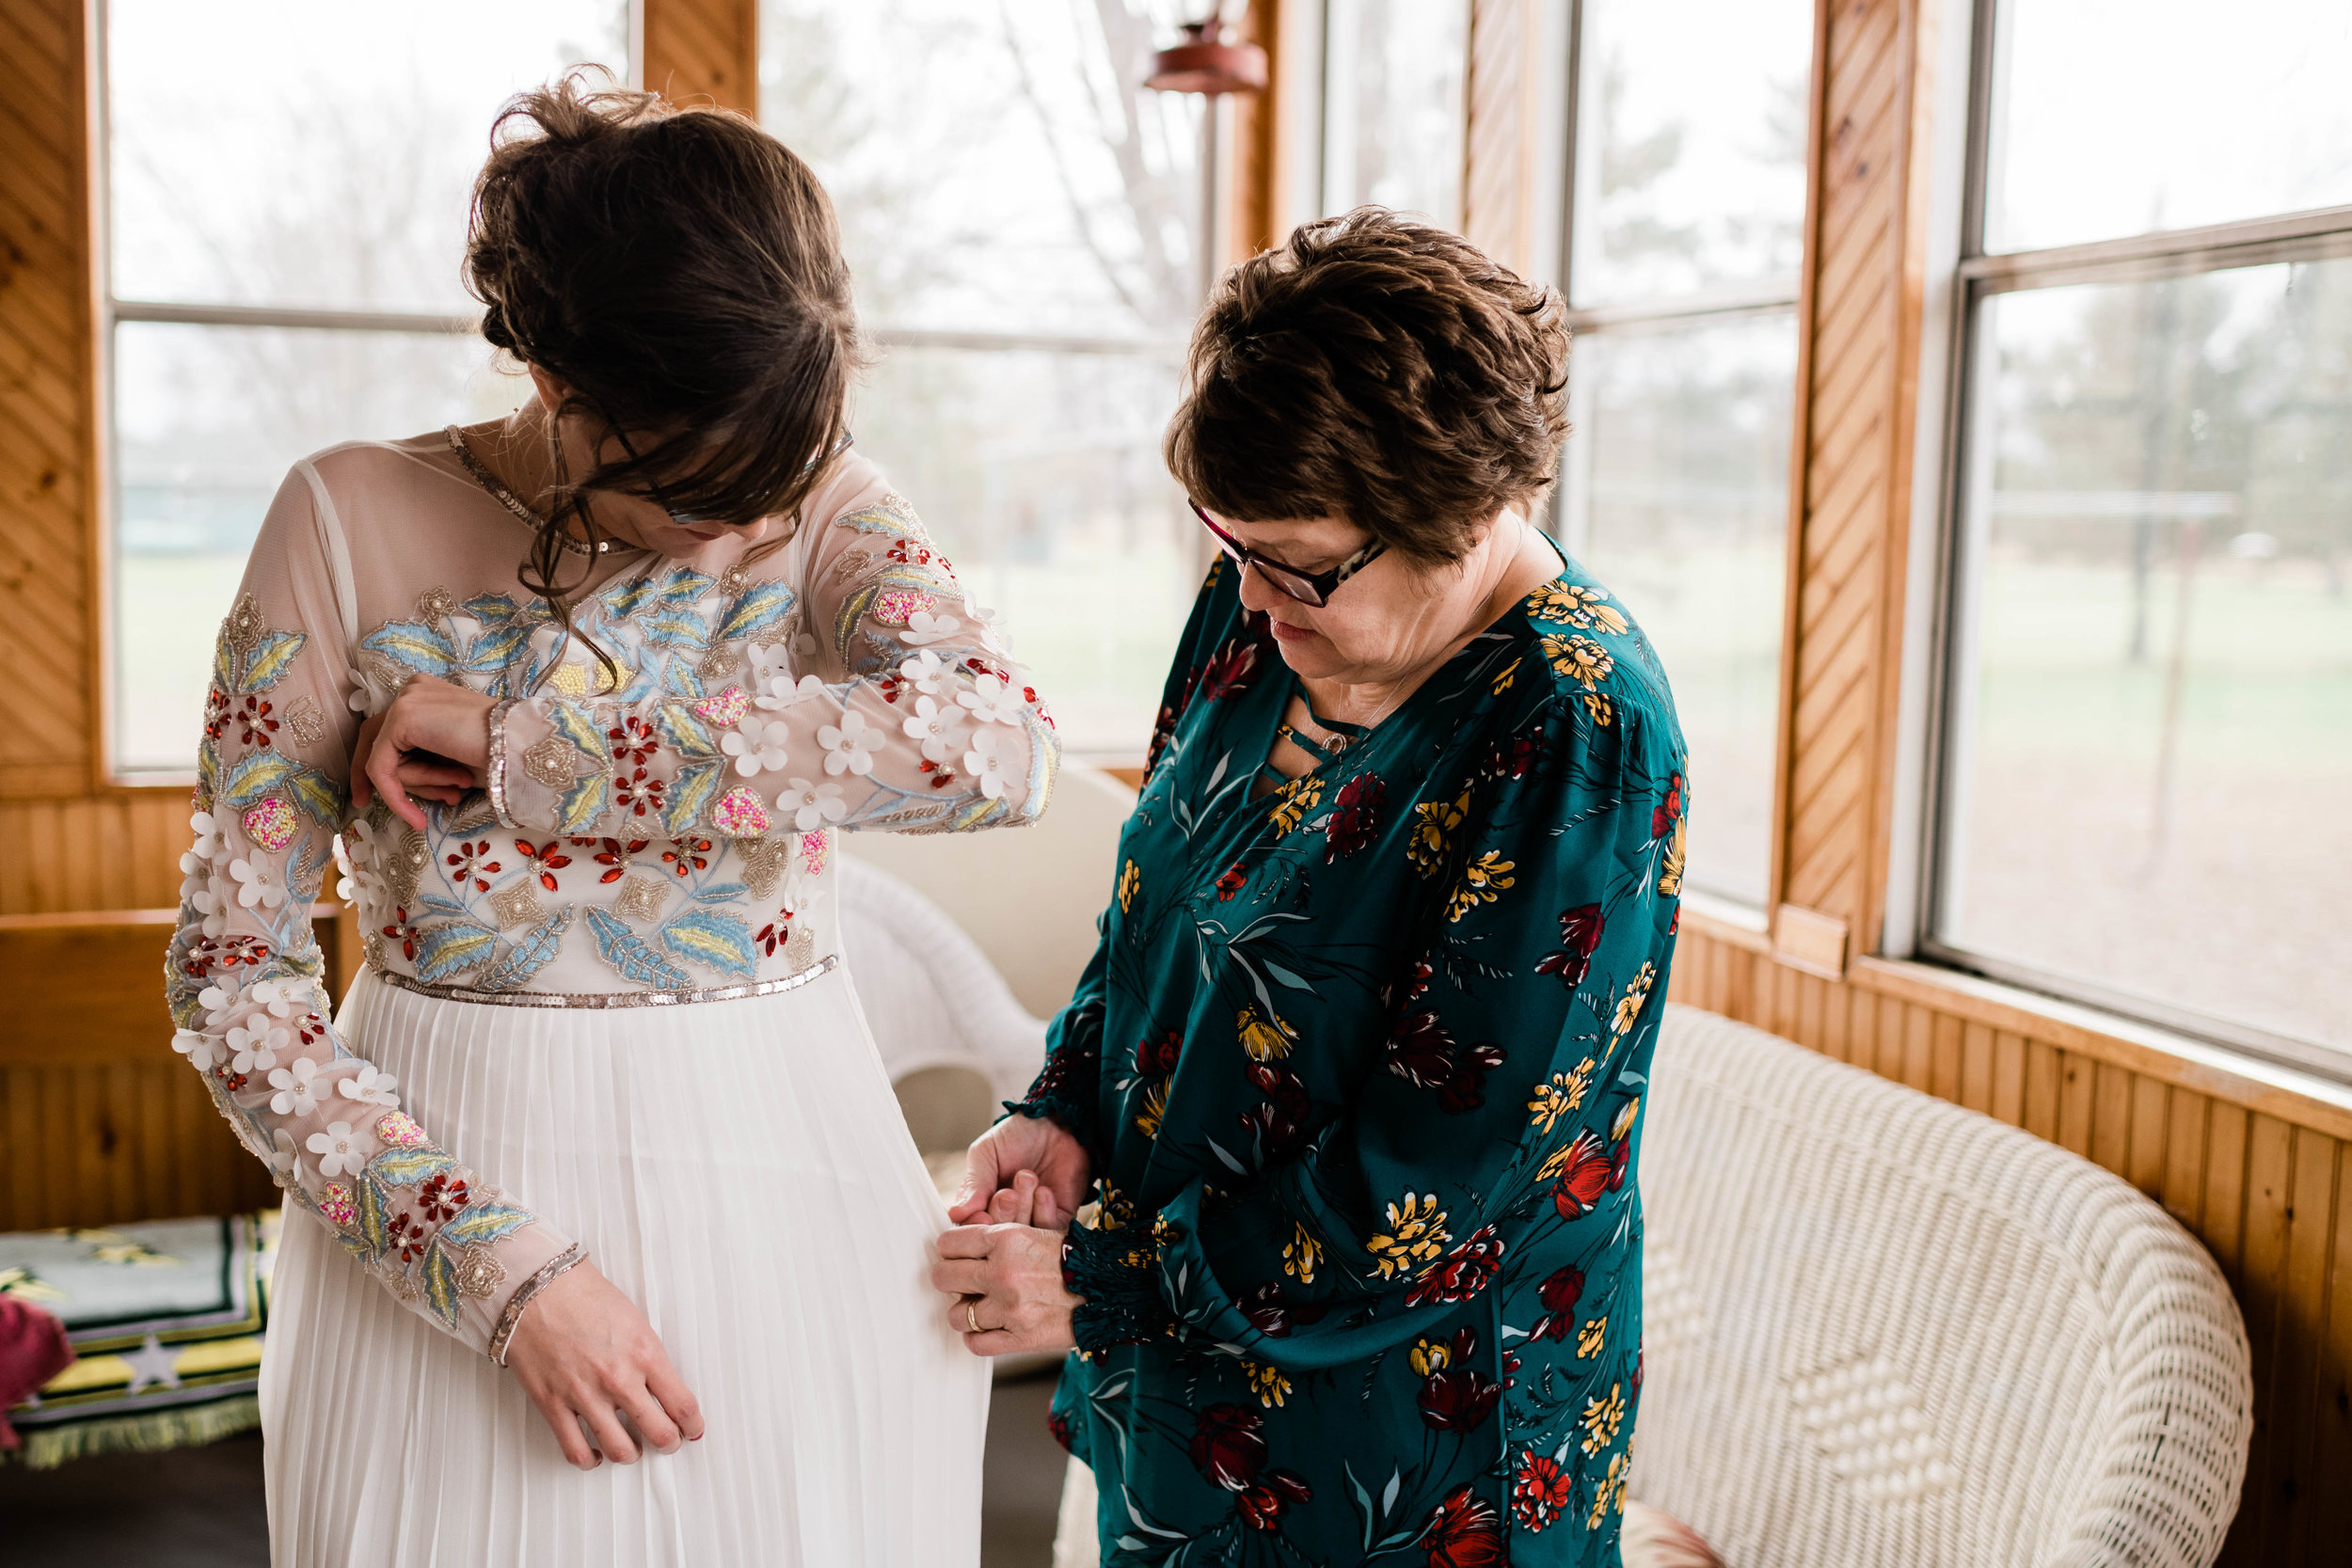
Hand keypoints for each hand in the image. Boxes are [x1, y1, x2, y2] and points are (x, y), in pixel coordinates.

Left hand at [349, 675, 496, 830]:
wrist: (521, 746)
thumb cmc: (499, 754)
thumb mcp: (450, 755)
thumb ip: (420, 756)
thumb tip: (387, 782)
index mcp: (427, 692)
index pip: (387, 729)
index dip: (372, 762)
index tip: (367, 794)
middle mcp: (413, 689)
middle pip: (375, 740)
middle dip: (378, 779)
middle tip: (373, 807)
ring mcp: (406, 700)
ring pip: (383, 757)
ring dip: (417, 786)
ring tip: (454, 794)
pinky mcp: (402, 718)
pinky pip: (382, 767)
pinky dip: (395, 795)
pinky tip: (415, 816)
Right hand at [502, 1261, 704, 1469]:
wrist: (536, 1289)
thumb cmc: (584, 1296)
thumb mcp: (635, 1321)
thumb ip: (649, 1357)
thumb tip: (662, 1387)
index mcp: (645, 1353)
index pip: (682, 1404)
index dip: (692, 1425)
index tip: (692, 1429)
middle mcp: (619, 1379)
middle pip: (660, 1433)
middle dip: (669, 1443)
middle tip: (669, 1442)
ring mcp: (585, 1395)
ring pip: (621, 1450)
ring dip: (632, 1455)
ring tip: (633, 1449)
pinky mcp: (552, 1405)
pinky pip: (576, 1451)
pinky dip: (591, 1460)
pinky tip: (596, 1455)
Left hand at [931, 1172, 1079, 1357]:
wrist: (1110, 1289)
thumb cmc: (1075, 1259)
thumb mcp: (1037, 1230)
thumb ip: (1000, 1231)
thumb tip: (964, 1226)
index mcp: (1007, 1238)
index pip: (949, 1243)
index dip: (947, 1249)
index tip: (952, 1255)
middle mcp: (1003, 1272)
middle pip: (944, 1277)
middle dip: (947, 1278)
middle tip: (956, 1281)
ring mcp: (1010, 1308)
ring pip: (957, 1315)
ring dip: (964, 1312)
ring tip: (975, 1307)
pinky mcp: (1020, 1337)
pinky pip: (976, 1343)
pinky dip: (976, 1337)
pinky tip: (985, 1328)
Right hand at [948, 1113, 1088, 1225]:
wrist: (1058, 1123)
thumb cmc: (1018, 1135)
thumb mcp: (986, 1152)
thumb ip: (974, 1183)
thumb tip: (956, 1213)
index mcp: (981, 1201)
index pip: (971, 1226)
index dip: (975, 1225)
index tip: (982, 1215)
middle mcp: (1005, 1215)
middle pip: (996, 1234)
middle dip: (1002, 1212)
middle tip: (1008, 1192)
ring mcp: (1032, 1219)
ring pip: (1022, 1234)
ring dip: (1024, 1207)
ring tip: (1027, 1178)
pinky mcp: (1058, 1219)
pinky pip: (1048, 1231)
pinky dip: (1045, 1211)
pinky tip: (1044, 1190)